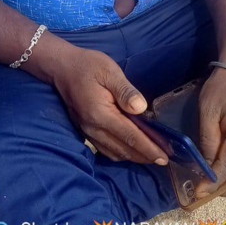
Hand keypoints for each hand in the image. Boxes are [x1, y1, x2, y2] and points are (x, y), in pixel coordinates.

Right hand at [52, 46, 169, 165]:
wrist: (61, 67)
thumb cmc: (87, 65)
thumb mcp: (109, 71)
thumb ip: (125, 91)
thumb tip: (141, 108)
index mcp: (101, 114)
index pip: (130, 136)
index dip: (148, 148)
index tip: (164, 157)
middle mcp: (93, 128)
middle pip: (123, 149)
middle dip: (145, 156)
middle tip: (164, 159)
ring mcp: (87, 131)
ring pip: (114, 153)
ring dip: (133, 157)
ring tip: (151, 156)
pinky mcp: (85, 131)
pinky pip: (105, 149)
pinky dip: (120, 153)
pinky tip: (130, 150)